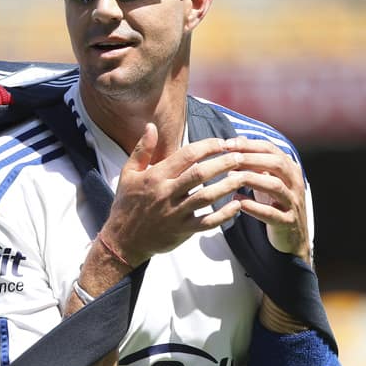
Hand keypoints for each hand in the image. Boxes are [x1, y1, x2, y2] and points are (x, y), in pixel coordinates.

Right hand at [100, 123, 249, 266]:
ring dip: (228, 186)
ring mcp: (175, 213)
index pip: (186, 155)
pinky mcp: (182, 230)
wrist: (122, 239)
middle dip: (223, 163)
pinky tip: (237, 205)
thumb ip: (142, 149)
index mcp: (155, 176)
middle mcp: (166, 193)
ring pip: (207, 197)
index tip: (222, 143)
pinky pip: (208, 222)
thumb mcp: (128, 173)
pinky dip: (224, 215)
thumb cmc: (126, 204)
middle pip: (200, 174)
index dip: (208, 146)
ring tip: (244, 177)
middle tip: (241, 156)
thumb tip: (151, 126)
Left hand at [226, 136, 310, 261]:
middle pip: (276, 164)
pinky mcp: (288, 223)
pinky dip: (254, 207)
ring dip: (252, 179)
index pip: (271, 149)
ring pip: (275, 186)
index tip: (226, 144)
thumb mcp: (266, 179)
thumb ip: (255, 162)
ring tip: (230, 178)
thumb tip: (235, 140)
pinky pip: (272, 214)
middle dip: (251, 158)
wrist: (292, 237)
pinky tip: (237, 202)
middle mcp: (295, 183)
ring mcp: (293, 203)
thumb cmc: (274, 203)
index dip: (249, 145)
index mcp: (289, 169)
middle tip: (228, 158)